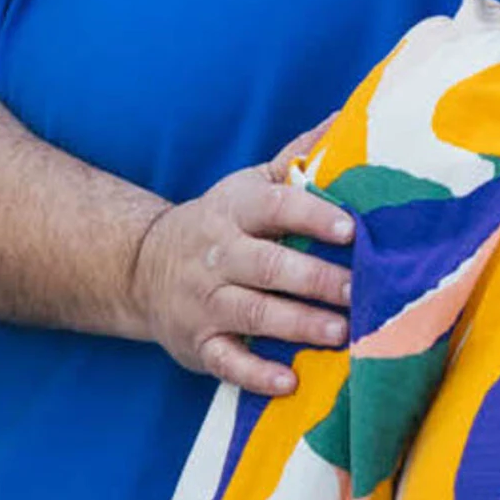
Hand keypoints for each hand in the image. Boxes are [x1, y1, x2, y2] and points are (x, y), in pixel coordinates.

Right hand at [126, 149, 352, 394]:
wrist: (141, 267)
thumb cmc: (220, 222)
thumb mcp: (249, 185)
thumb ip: (295, 159)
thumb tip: (343, 118)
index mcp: (234, 211)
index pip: (275, 207)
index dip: (313, 216)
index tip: (352, 229)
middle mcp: (218, 256)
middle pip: (268, 265)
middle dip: (315, 278)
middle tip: (358, 290)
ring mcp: (205, 302)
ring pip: (252, 312)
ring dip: (298, 324)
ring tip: (340, 331)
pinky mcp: (198, 343)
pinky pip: (227, 361)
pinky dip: (256, 374)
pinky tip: (289, 381)